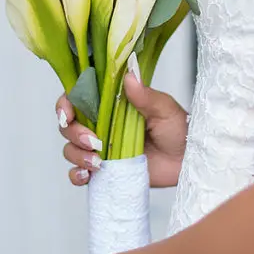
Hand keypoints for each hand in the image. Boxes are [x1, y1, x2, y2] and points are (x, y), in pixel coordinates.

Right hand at [56, 71, 186, 187]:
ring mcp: (101, 148)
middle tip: (93, 141)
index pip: (78, 98)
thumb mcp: (164, 109)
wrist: (188, 161)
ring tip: (98, 162)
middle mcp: (102, 124)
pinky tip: (88, 175)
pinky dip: (77, 175)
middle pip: (69, 125)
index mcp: (112, 104)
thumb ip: (146, 96)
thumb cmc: (179, 130)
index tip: (68, 113)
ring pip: (71, 149)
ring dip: (77, 155)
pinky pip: (80, 173)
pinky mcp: (105, 170)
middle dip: (73, 133)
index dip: (66, 104)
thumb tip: (130, 77)